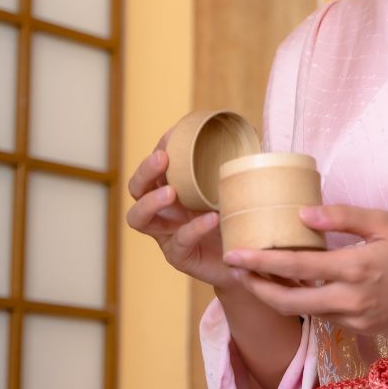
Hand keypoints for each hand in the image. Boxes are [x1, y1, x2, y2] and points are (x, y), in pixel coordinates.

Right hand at [125, 129, 234, 288]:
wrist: (249, 260)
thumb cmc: (238, 218)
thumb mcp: (237, 188)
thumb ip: (239, 163)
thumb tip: (251, 129)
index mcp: (174, 189)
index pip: (155, 167)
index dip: (158, 150)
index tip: (171, 135)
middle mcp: (164, 210)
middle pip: (136, 189)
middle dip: (145, 171)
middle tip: (162, 159)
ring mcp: (167, 234)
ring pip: (139, 218)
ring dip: (151, 202)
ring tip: (170, 192)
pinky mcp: (180, 257)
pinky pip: (179, 241)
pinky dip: (194, 228)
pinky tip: (211, 218)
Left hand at [223, 205, 387, 335]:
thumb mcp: (385, 221)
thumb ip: (342, 217)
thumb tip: (302, 214)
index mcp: (355, 268)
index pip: (295, 267)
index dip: (260, 262)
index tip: (234, 254)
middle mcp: (352, 299)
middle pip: (289, 302)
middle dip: (258, 287)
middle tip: (236, 270)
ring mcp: (358, 319)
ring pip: (306, 312)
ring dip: (281, 295)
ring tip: (263, 274)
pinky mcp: (365, 328)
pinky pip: (327, 315)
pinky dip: (309, 301)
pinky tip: (301, 284)